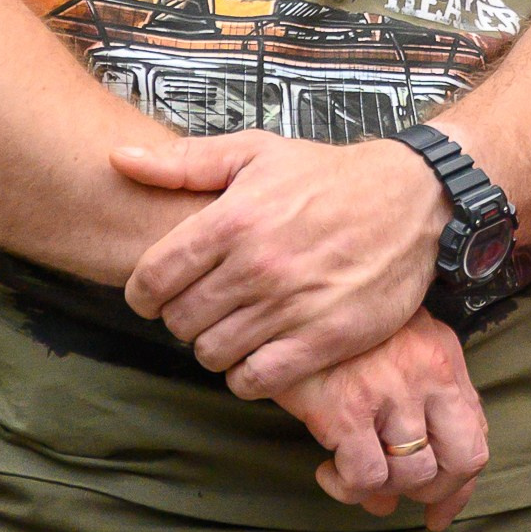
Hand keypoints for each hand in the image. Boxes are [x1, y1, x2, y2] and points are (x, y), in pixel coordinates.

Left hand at [120, 129, 449, 388]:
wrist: (410, 199)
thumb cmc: (327, 176)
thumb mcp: (255, 152)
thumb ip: (183, 162)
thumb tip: (120, 157)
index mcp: (232, 220)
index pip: (152, 278)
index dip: (143, 293)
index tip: (156, 293)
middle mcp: (257, 266)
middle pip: (180, 320)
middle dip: (181, 317)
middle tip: (201, 307)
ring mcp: (291, 306)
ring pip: (213, 353)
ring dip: (213, 346)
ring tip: (231, 327)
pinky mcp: (324, 338)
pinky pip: (257, 379)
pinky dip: (246, 374)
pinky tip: (256, 354)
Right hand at [274, 317, 489, 529]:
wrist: (287, 299)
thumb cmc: (340, 330)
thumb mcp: (398, 343)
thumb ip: (425, 396)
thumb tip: (424, 474)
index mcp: (444, 357)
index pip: (477, 435)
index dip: (459, 485)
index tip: (437, 511)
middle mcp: (429, 373)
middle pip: (462, 459)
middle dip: (434, 492)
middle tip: (397, 496)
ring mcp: (391, 391)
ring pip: (413, 474)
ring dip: (384, 490)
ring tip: (355, 476)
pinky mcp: (347, 409)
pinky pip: (366, 477)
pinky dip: (348, 488)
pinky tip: (328, 471)